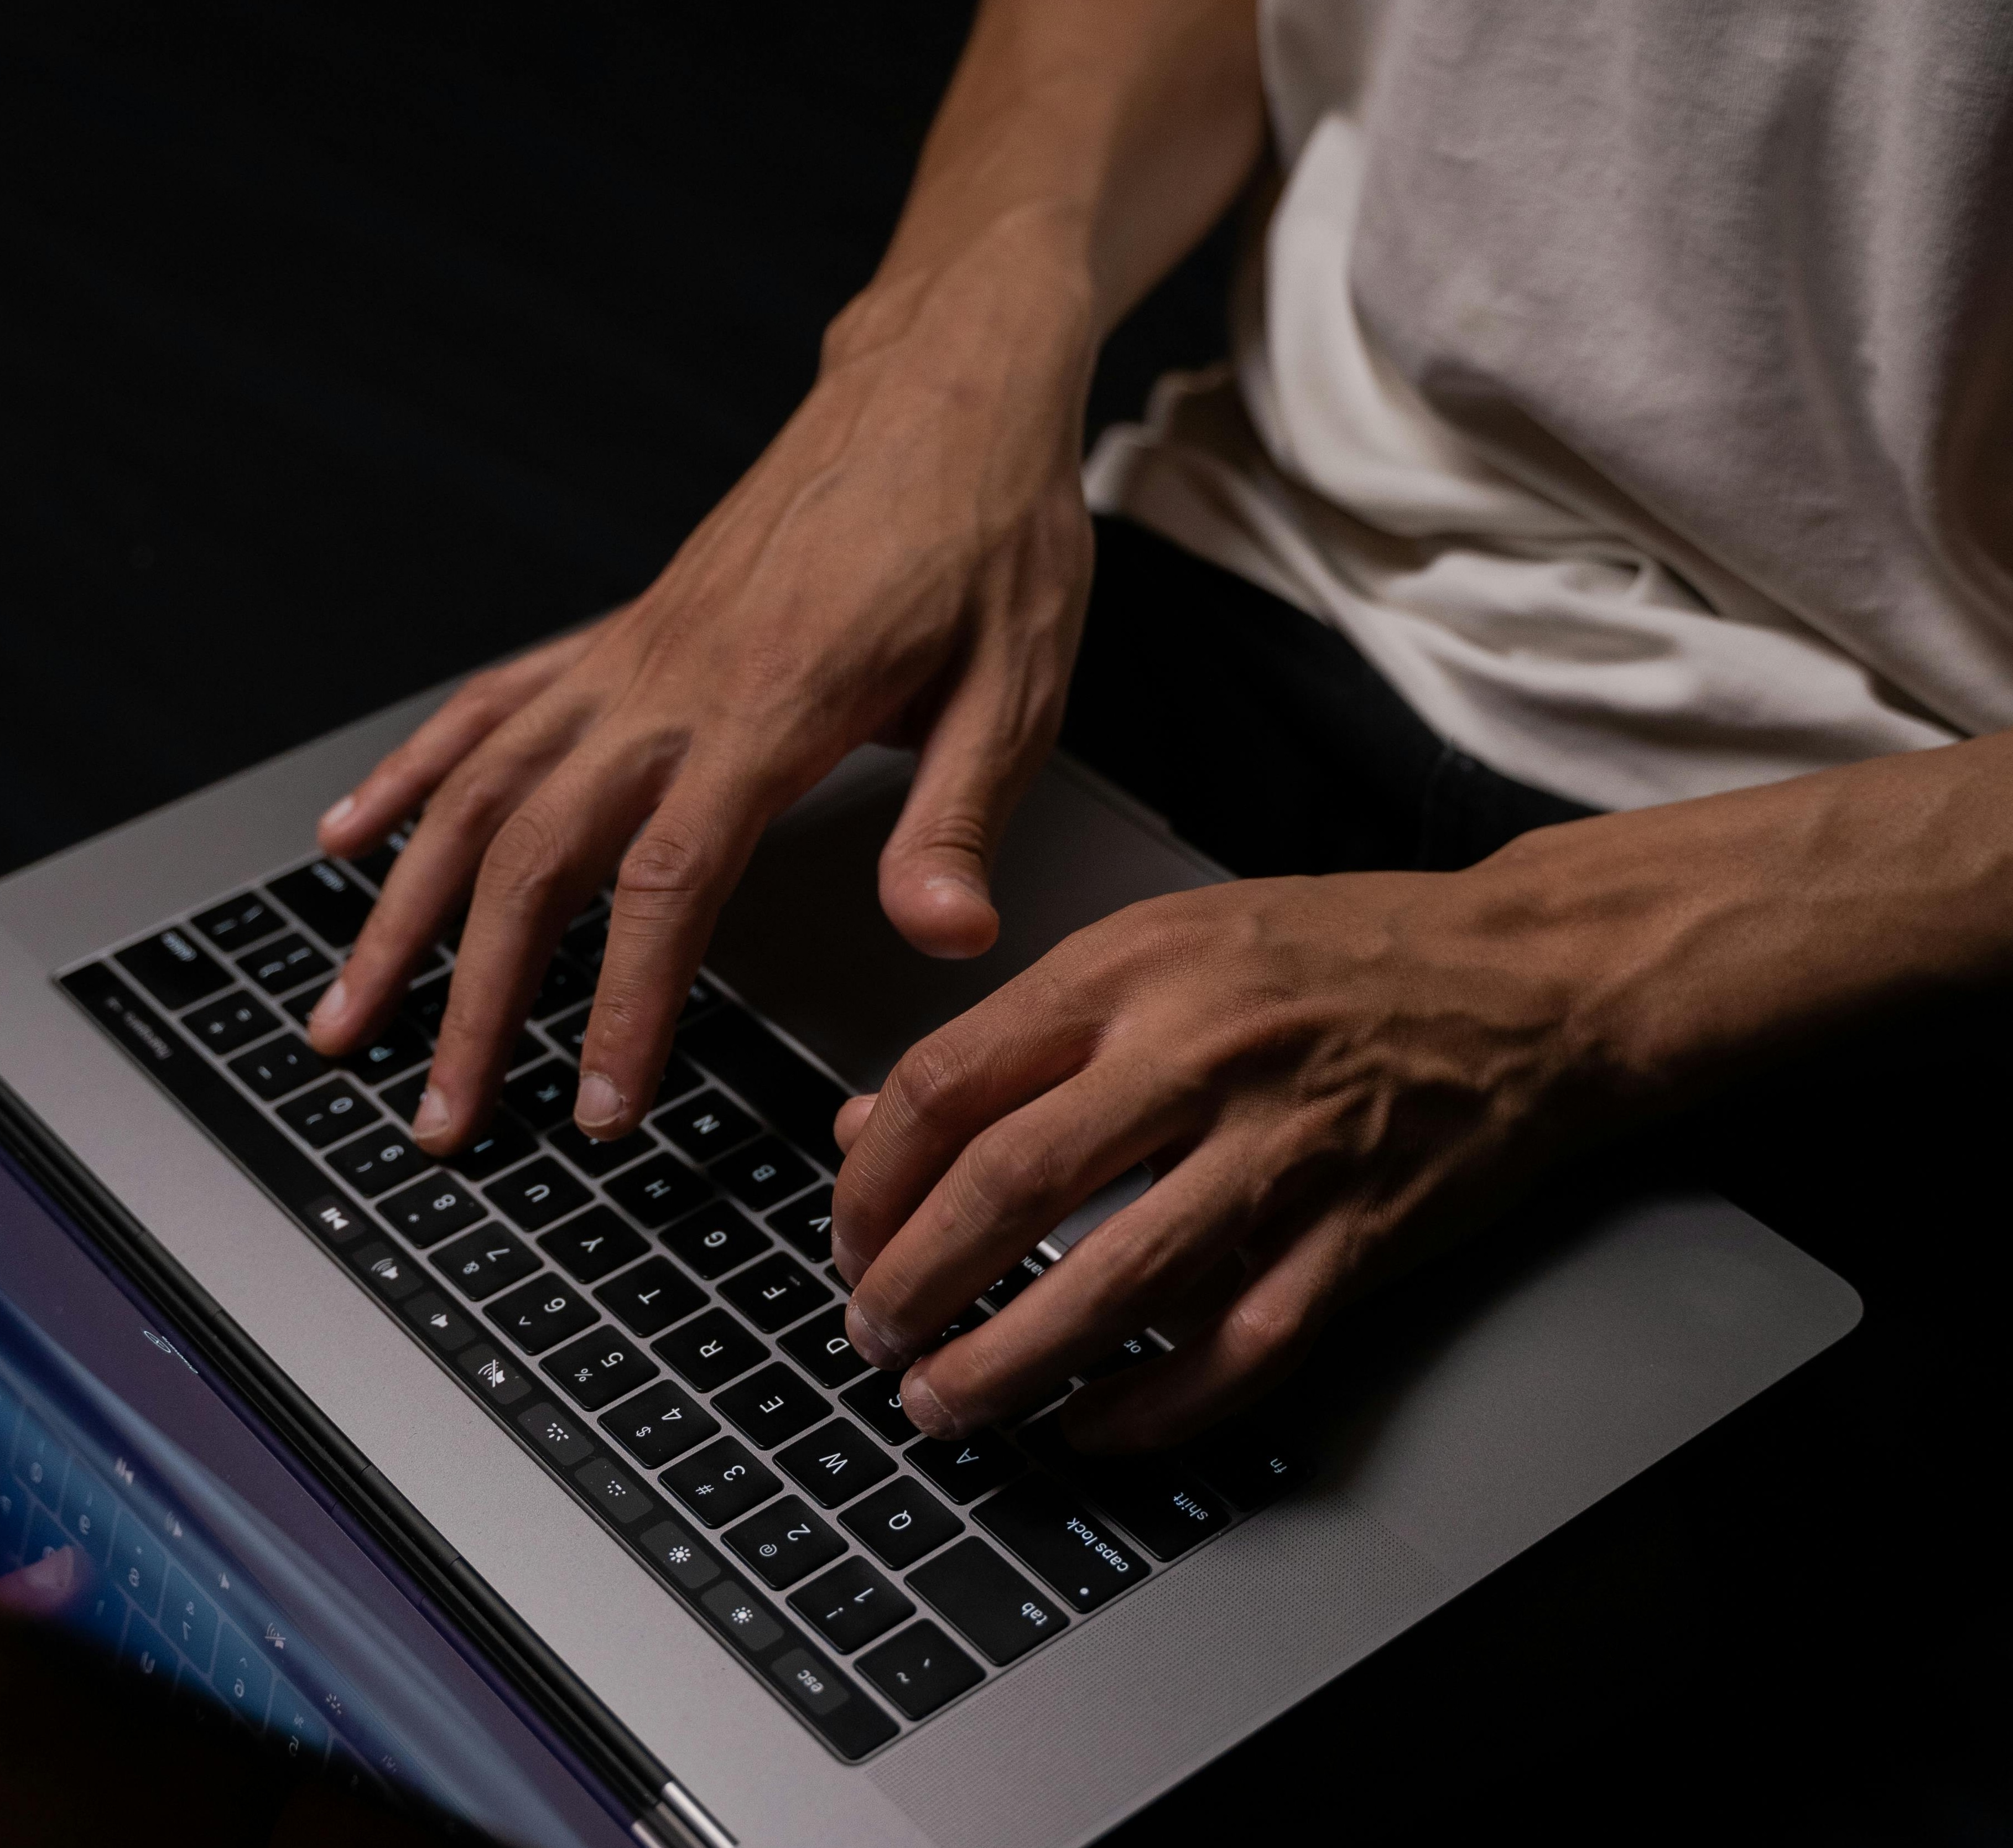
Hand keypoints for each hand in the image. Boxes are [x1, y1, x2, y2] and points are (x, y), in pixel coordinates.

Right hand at [309, 226, 1094, 1148]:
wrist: (944, 380)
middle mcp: (672, 680)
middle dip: (474, 998)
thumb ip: (959, 818)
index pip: (665, 882)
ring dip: (404, 909)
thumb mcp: (1015, 680)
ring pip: (478, 789)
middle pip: (535, 854)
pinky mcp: (624, 629)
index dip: (619, 1006)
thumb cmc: (989, 526)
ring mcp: (632, 652)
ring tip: (346, 1009)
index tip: (592, 1110)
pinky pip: (490, 705)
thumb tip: (945, 937)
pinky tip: (353, 834)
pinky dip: (413, 774)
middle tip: (441, 1113)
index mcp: (772, 705)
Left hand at [829, 845, 1640, 1449]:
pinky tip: (1091, 1429)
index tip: (847, 1236)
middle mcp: (1198, 1053)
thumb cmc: (1335, 953)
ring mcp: (1284, 1148)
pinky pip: (1239, 1347)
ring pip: (1115, 1283)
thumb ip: (1014, 1035)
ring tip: (942, 1404)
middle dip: (913, 1282)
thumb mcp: (1156, 944)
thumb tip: (867, 1126)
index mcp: (1130, 971)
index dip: (869, 1182)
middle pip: (1008, 1185)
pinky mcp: (1359, 1233)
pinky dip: (1152, 1407)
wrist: (1525, 976)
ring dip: (1007, 1364)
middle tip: (871, 1337)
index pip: (947, 1082)